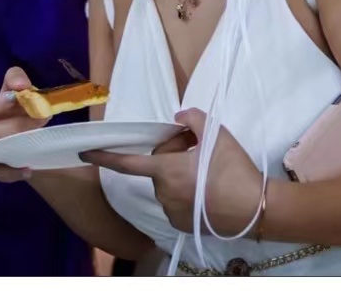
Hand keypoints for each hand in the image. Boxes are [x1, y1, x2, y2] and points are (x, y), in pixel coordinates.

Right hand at [0, 67, 49, 181]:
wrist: (17, 135)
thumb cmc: (8, 111)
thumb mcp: (11, 92)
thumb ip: (14, 80)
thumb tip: (20, 84)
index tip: (15, 97)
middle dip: (14, 124)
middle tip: (40, 114)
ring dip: (18, 143)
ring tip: (39, 131)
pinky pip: (2, 174)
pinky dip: (15, 172)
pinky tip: (29, 168)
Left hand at [83, 109, 258, 235]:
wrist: (254, 209)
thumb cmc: (234, 170)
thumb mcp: (219, 136)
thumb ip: (195, 120)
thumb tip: (179, 117)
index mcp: (166, 170)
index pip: (128, 163)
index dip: (105, 156)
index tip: (86, 152)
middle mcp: (162, 192)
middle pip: (159, 168)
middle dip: (173, 156)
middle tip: (198, 150)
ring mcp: (170, 210)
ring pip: (168, 185)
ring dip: (180, 175)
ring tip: (207, 172)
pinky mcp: (180, 223)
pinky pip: (176, 202)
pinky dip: (186, 194)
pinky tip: (207, 191)